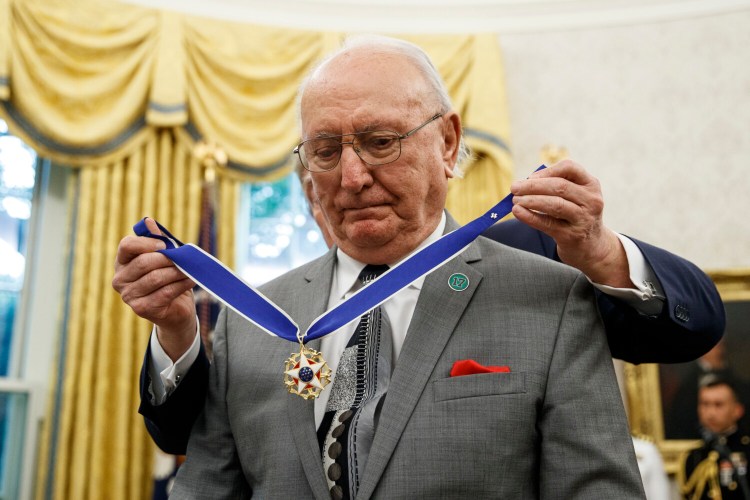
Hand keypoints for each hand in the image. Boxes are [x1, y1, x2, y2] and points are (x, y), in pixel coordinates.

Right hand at [112, 218, 196, 359]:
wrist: (175, 309)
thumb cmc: (168, 278)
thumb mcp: (163, 257)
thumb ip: (156, 240)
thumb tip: (148, 221)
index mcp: (122, 262)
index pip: (127, 246)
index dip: (147, 243)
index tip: (165, 245)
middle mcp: (120, 279)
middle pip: (143, 262)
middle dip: (167, 259)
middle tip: (183, 258)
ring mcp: (128, 296)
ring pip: (156, 277)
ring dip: (177, 272)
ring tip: (190, 269)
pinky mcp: (141, 308)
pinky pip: (165, 292)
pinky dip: (181, 284)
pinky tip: (191, 279)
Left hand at [510, 160, 632, 287]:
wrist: (592, 247)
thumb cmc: (575, 215)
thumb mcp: (576, 197)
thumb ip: (556, 187)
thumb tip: (525, 182)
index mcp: (591, 185)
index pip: (570, 168)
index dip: (547, 171)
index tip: (530, 177)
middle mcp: (591, 200)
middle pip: (559, 187)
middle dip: (533, 186)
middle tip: (514, 188)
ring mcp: (583, 219)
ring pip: (555, 204)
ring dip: (531, 200)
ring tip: (515, 200)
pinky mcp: (572, 236)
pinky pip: (548, 224)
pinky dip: (530, 217)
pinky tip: (517, 212)